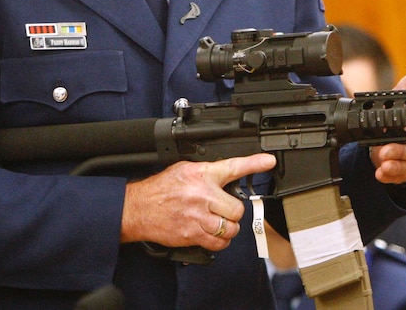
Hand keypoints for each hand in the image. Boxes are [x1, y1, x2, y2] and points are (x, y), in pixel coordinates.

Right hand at [120, 153, 275, 250]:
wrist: (137, 208)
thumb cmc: (160, 189)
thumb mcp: (185, 170)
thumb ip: (209, 173)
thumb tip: (229, 177)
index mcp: (201, 174)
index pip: (233, 166)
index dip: (254, 163)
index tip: (268, 161)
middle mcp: (202, 194)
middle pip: (237, 209)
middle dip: (233, 212)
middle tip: (223, 210)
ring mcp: (197, 217)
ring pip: (230, 228)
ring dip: (227, 228)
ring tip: (217, 222)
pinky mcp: (191, 235)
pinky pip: (218, 243)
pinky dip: (219, 242)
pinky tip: (212, 234)